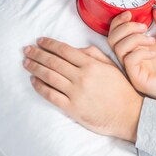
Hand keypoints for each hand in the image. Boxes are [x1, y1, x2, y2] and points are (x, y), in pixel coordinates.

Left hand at [22, 37, 142, 141]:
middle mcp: (82, 76)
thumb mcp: (111, 66)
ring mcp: (76, 93)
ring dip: (35, 68)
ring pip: (49, 77)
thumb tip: (76, 49)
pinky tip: (34, 81)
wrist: (129, 114)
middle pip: (53, 61)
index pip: (64, 50)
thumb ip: (93, 54)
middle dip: (37, 54)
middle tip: (26, 49)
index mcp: (91, 64)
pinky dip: (39, 87)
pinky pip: (51, 95)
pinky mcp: (72, 108)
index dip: (49, 44)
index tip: (39, 41)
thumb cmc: (121, 89)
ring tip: (26, 63)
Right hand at [107, 0, 155, 112]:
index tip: (131, 13)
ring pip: (118, 48)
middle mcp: (130, 58)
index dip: (119, 21)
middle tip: (143, 27)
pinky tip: (154, 53)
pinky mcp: (136, 79)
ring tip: (152, 40)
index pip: (116, 32)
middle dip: (126, 27)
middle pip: (111, 39)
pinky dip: (141, 52)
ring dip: (135, 38)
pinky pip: (128, 60)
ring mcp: (131, 69)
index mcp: (135, 48)